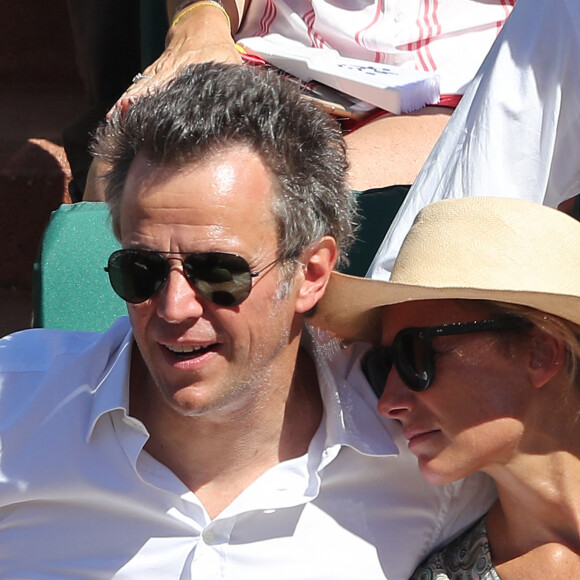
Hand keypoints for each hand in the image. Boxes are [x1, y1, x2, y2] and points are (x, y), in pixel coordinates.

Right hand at [110, 5, 241, 115]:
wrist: (199, 27)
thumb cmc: (217, 49)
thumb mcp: (228, 62)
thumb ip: (230, 81)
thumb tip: (241, 98)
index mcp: (184, 68)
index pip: (167, 83)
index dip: (157, 95)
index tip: (145, 105)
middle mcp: (166, 71)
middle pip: (147, 87)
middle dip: (133, 101)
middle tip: (120, 115)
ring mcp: (156, 72)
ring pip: (137, 89)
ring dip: (125, 104)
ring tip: (113, 119)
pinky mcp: (151, 76)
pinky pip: (136, 89)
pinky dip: (126, 101)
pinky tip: (115, 116)